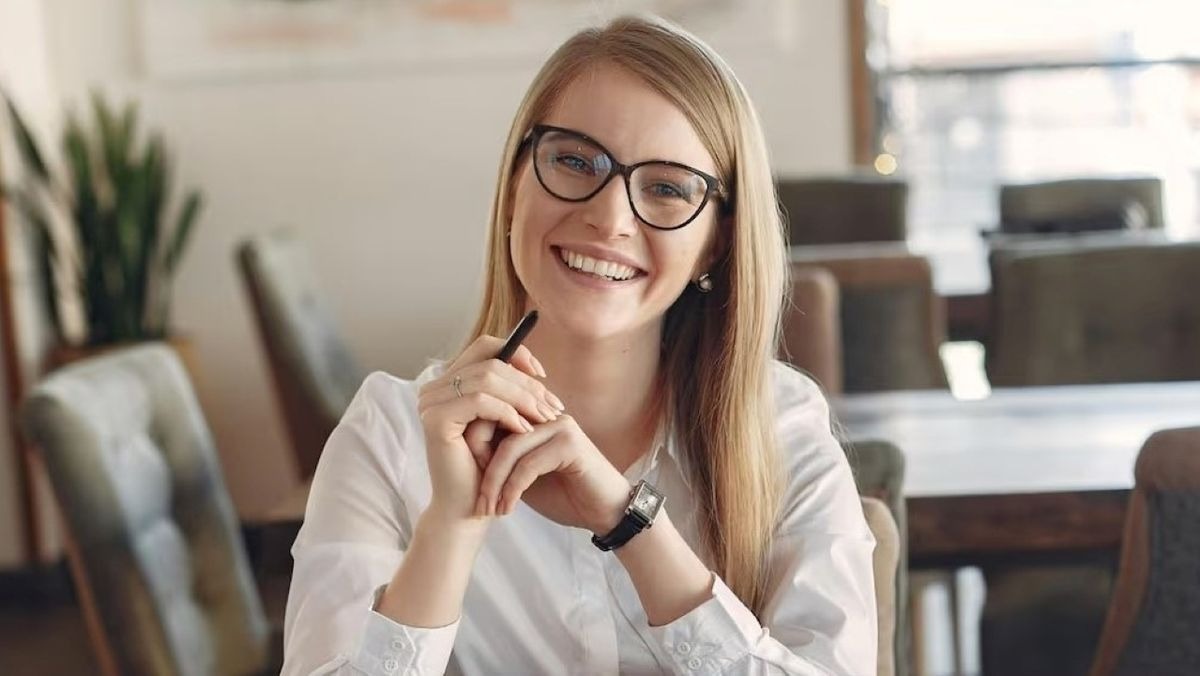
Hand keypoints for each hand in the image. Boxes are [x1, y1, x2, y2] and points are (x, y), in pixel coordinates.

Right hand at [416, 336, 564, 522]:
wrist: (467, 508)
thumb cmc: (487, 467)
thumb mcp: (501, 422)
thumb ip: (509, 393)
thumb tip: (537, 368)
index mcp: (447, 383)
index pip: (484, 346)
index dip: (517, 353)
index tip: (543, 376)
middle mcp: (433, 388)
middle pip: (490, 362)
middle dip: (528, 383)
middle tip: (553, 407)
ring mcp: (431, 402)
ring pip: (488, 379)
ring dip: (524, 398)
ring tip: (545, 419)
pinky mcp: (436, 420)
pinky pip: (481, 401)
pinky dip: (509, 413)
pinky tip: (525, 430)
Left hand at [475, 415, 632, 534]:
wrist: (606, 513)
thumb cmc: (565, 495)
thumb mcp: (522, 477)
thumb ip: (500, 460)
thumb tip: (462, 454)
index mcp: (534, 416)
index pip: (491, 417)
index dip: (473, 449)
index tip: (467, 484)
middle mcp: (547, 414)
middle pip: (496, 428)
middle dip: (480, 467)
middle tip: (477, 501)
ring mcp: (560, 426)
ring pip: (510, 448)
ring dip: (494, 483)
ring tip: (489, 509)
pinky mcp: (570, 444)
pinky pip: (528, 464)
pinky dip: (513, 489)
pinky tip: (507, 509)